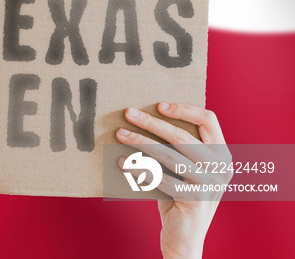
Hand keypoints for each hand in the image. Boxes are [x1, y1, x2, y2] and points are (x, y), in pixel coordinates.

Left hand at [116, 103, 230, 258]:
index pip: (209, 120)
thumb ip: (178, 147)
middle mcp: (221, 168)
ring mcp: (210, 185)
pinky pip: (162, 179)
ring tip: (120, 134)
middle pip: (183, 136)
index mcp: (222, 154)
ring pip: (169, 156)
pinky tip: (123, 162)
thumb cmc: (178, 196)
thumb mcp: (184, 168)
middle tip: (128, 113)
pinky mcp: (195, 200)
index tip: (158, 105)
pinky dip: (140, 169)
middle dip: (152, 123)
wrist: (184, 238)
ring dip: (141, 143)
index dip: (184, 109)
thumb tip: (144, 117)